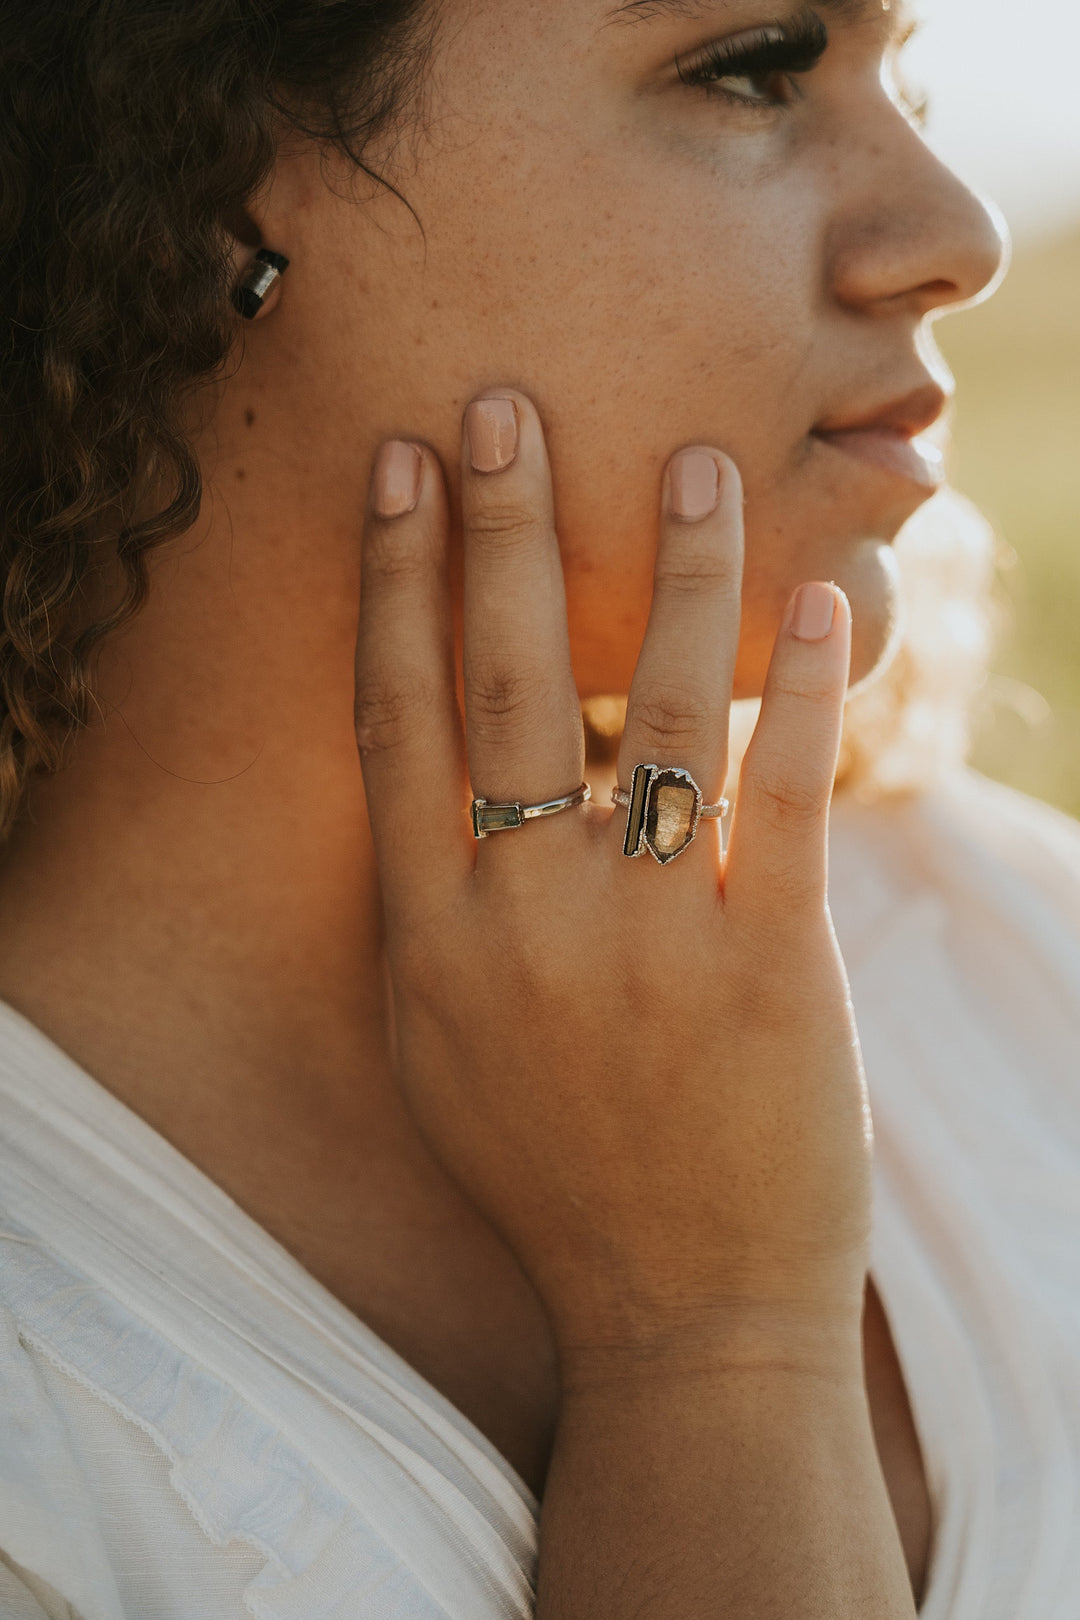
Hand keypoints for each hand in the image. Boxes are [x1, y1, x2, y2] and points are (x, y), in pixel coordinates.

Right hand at [354, 390, 871, 1358]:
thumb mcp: (444, 1045)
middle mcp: (523, 924)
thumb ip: (433, 905)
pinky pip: (786, 799)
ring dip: (675, 570)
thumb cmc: (553, 1171)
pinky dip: (804, 690)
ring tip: (698, 458)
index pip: (396, 718)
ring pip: (653, 714)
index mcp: (433, 937)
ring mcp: (647, 945)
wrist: (680, 1310)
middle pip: (501, 684)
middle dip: (501, 528)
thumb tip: (434, 760)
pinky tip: (822, 594)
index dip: (395, 581)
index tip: (402, 470)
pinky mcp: (769, 972)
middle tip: (509, 403)